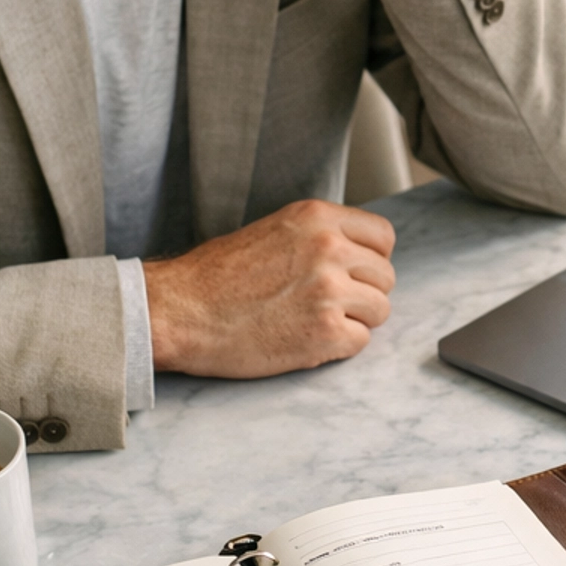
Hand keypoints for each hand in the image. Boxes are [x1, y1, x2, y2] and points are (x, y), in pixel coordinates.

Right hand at [143, 199, 395, 378]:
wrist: (180, 312)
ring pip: (380, 310)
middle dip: (364, 293)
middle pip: (385, 276)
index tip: (357, 273)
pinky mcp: (324, 333)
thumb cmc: (214, 276)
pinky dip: (339, 347)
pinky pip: (361, 342)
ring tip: (316, 322)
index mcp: (317, 218)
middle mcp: (329, 249)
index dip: (372, 259)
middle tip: (329, 304)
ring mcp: (329, 291)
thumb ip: (318, 236)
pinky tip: (307, 340)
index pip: (383, 236)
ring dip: (355, 321)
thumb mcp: (274, 230)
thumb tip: (356, 254)